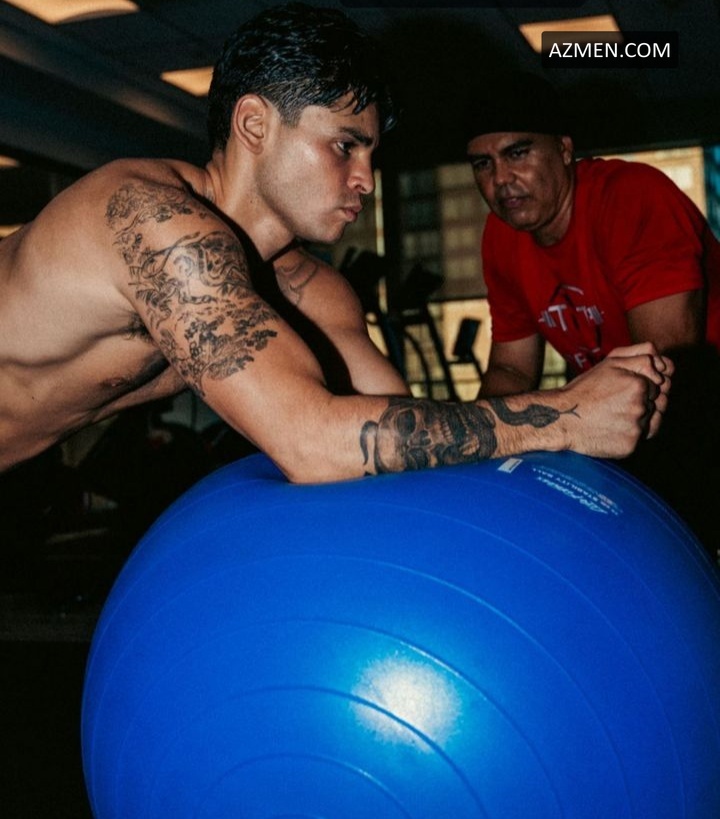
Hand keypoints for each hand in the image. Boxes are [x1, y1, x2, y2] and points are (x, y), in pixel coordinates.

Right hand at [561, 342, 672, 456]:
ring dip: (639, 418)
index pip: (658, 384)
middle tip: (618, 402)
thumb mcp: (611, 362)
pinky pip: (641, 439)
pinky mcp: (630, 446)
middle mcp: (640, 407)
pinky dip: (630, 434)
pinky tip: (613, 428)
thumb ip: (642, 354)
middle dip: (644, 400)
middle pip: (659, 403)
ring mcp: (636, 428)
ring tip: (615, 415)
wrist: (561, 418)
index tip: (622, 389)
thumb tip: (666, 365)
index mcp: (638, 384)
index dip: (642, 385)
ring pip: (653, 421)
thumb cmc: (586, 389)